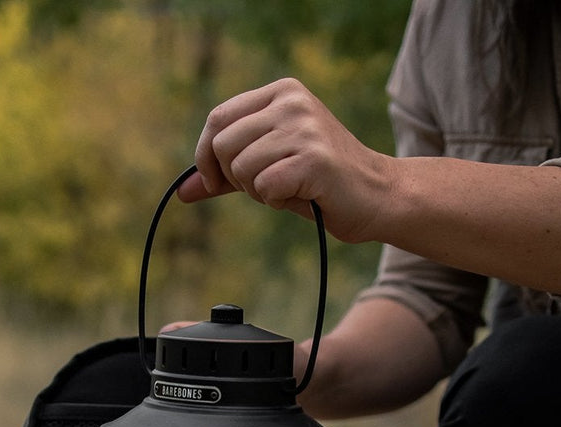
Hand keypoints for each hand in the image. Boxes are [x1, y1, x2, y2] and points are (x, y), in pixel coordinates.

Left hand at [179, 79, 393, 243]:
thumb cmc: (319, 182)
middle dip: (232, 177)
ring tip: (289, 188)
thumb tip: (183, 192)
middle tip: (263, 187)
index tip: (215, 182)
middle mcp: (292, 103)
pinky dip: (276, 201)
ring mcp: (304, 128)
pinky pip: (265, 187)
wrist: (377, 195)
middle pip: (222, 143)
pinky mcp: (314, 159)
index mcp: (282, 93)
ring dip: (258, 191)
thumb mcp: (268, 168)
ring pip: (241, 167)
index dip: (205, 157)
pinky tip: (302, 195)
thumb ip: (226, 175)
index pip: (218, 118)